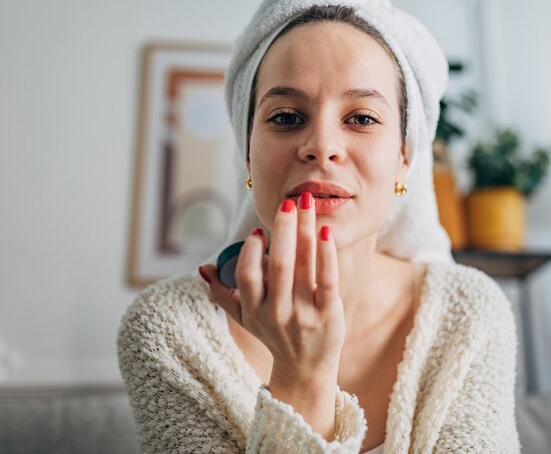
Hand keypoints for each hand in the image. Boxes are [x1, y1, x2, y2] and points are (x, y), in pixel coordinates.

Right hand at [199, 192, 345, 378]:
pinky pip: (328, 279)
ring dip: (306, 231)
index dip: (252, 251)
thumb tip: (203, 269)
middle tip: (288, 202)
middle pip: (279, 265)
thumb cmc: (274, 334)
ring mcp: (304, 314)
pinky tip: (326, 231)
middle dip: (284, 229)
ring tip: (307, 205)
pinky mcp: (328, 314)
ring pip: (305, 267)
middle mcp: (277, 312)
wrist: (306, 367)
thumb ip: (222, 294)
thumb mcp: (245, 318)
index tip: (260, 230)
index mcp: (254, 310)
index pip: (248, 276)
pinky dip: (327, 253)